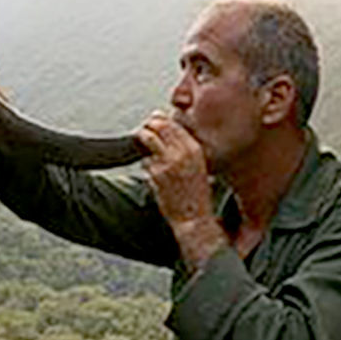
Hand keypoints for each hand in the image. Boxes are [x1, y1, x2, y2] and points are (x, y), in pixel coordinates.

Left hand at [136, 112, 226, 269]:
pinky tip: (151, 170)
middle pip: (159, 126)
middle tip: (145, 128)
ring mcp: (167, 163)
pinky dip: (145, 163)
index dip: (162, 120)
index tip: (156, 120)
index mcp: (195, 150)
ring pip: (147, 138)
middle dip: (150, 125)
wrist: (194, 219)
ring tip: (141, 140)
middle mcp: (182, 153)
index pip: (174, 124)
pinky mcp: (155, 174)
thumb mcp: (199, 167)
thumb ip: (187, 150)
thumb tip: (169, 134)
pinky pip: (144, 160)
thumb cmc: (196, 196)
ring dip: (142, 138)